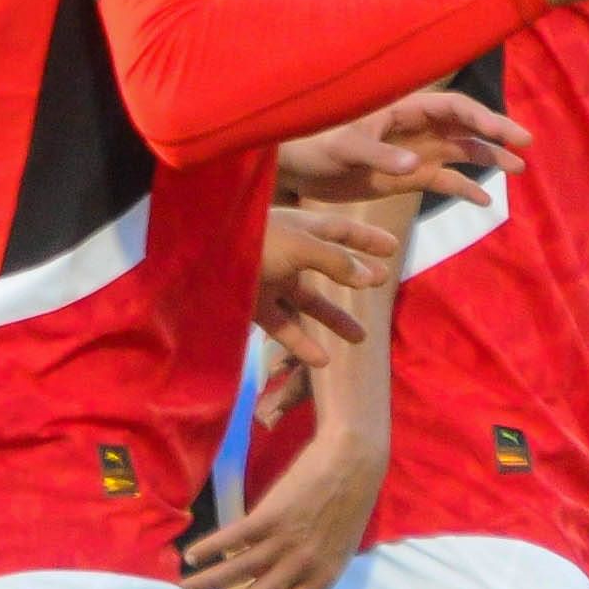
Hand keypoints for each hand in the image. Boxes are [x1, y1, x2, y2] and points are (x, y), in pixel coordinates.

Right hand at [183, 409, 384, 588]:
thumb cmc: (349, 504)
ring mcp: (286, 541)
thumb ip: (312, 575)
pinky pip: (232, 538)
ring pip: (237, 573)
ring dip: (204, 586)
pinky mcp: (271, 515)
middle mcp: (303, 566)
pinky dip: (209, 549)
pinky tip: (190, 556)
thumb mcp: (339, 550)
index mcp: (323, 578)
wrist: (355, 459)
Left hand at [251, 205, 403, 411]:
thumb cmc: (254, 242)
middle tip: (382, 285)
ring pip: (308, 301)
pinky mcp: (253, 305)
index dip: (367, 238)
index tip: (392, 247)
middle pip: (329, 266)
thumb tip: (370, 278)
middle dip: (355, 277)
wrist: (196, 258)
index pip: (341, 230)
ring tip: (360, 338)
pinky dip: (302, 342)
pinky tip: (322, 360)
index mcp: (299, 228)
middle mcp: (288, 252)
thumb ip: (335, 262)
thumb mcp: (300, 247)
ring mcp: (270, 278)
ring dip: (334, 319)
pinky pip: (283, 326)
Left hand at [278, 90, 531, 206]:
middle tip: (526, 145)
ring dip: (488, 158)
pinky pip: (444, 180)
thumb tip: (416, 163)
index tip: (508, 133)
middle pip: (465, 124)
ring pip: (461, 150)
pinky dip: (464, 189)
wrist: (294, 167)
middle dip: (496, 133)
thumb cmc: (314, 144)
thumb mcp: (343, 148)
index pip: (453, 107)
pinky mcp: (407, 175)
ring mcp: (414, 150)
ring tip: (518, 171)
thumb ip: (378, 154)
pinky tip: (485, 202)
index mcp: (403, 108)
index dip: (483, 117)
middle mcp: (416, 126)